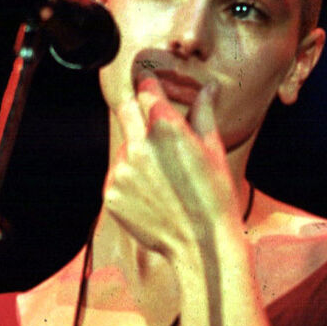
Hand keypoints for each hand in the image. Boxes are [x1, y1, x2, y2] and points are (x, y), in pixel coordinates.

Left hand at [103, 72, 239, 256]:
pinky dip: (130, 180)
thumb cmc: (215, 194)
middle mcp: (138, 144)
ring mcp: (121, 170)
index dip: (148, 84)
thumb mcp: (213, 149)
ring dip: (137, 152)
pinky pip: (118, 176)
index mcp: (165, 127)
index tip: (149, 82)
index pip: (146, 89)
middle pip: (126, 110)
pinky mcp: (111, 194)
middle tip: (154, 127)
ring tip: (164, 178)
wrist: (201, 244)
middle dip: (137, 112)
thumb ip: (204, 112)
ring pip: (124, 147)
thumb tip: (208, 87)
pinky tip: (153, 195)